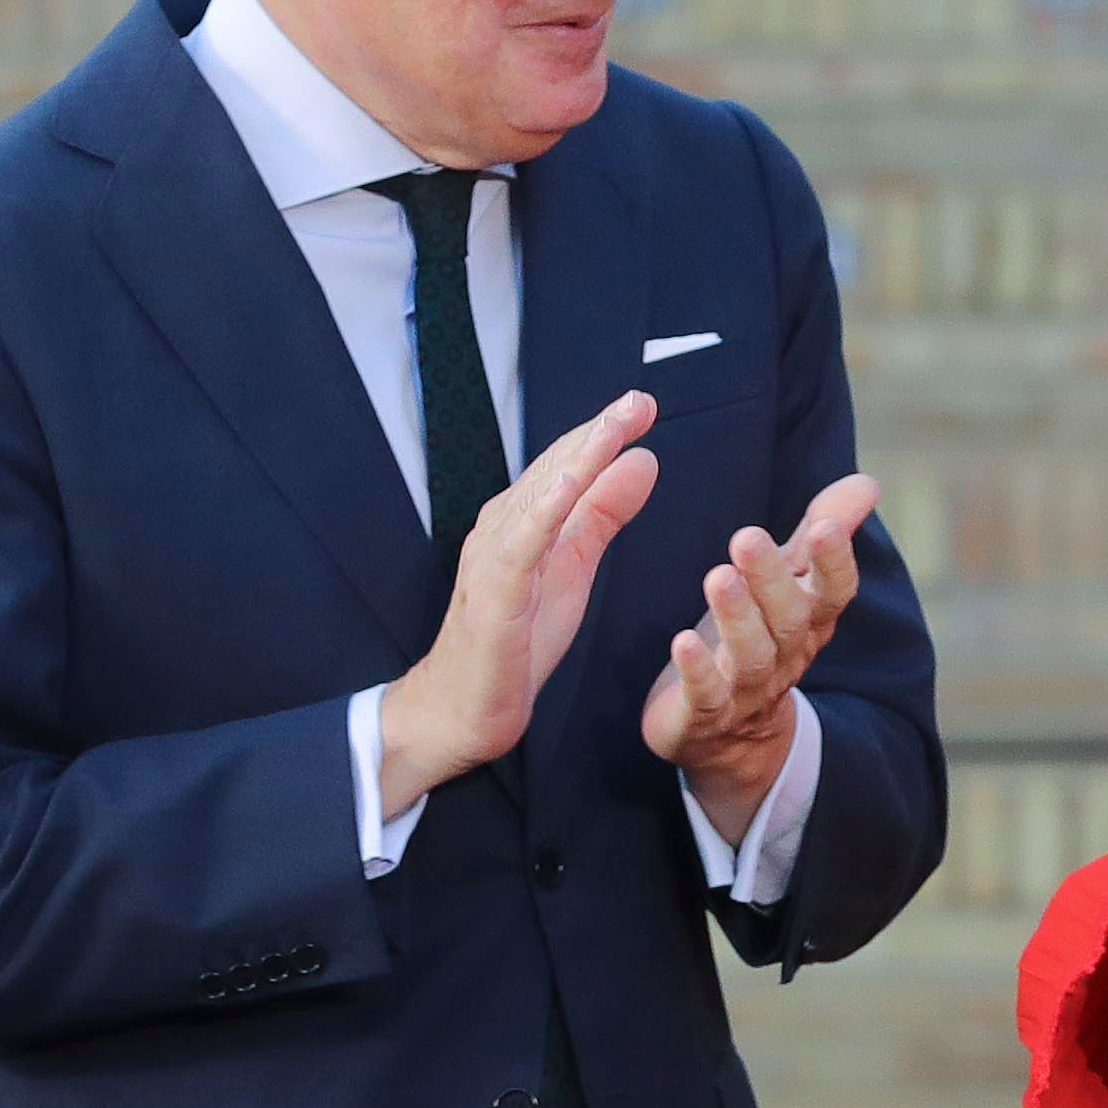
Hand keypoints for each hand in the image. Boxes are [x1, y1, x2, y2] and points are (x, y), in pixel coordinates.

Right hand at [381, 394, 659, 813]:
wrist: (464, 707)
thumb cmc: (517, 639)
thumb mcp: (574, 567)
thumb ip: (603, 514)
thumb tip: (642, 460)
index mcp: (526, 523)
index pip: (568, 468)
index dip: (605, 435)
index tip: (643, 404)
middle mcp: (503, 530)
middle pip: (554, 471)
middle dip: (597, 433)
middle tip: (639, 399)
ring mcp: (494, 561)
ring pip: (538, 499)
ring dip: (577, 459)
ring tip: (615, 425)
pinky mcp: (493, 597)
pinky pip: (519, 547)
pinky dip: (543, 512)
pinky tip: (569, 484)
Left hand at [639, 475, 881, 840]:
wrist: (732, 736)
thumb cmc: (759, 637)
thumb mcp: (791, 584)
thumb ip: (822, 534)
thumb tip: (868, 482)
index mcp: (809, 621)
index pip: (834, 593)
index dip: (834, 563)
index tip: (825, 526)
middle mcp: (786, 654)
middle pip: (789, 619)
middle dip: (771, 579)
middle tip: (747, 536)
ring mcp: (747, 688)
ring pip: (752, 656)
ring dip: (737, 618)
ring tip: (719, 577)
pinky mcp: (705, 714)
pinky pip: (706, 695)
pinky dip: (698, 671)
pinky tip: (683, 643)